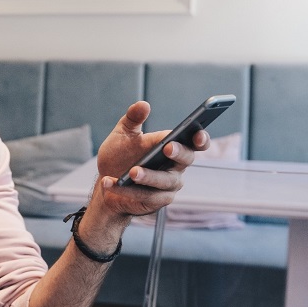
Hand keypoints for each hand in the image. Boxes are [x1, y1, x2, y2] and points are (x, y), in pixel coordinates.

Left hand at [95, 101, 208, 217]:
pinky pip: (144, 196)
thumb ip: (133, 118)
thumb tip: (143, 104)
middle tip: (166, 147)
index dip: (201, 139)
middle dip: (178, 153)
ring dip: (147, 176)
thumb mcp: (123, 134)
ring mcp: (167, 187)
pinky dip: (127, 189)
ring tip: (131, 172)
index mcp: (173, 147)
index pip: (195, 143)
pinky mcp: (155, 202)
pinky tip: (109, 181)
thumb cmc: (120, 156)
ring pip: (163, 181)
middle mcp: (175, 167)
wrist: (106, 182)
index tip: (198, 134)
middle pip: (186, 161)